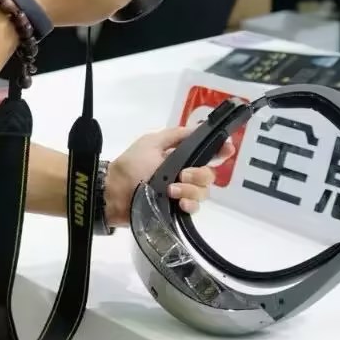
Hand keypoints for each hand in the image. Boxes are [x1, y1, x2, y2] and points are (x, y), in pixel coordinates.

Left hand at [102, 126, 232, 226]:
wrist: (113, 192)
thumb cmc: (131, 165)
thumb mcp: (151, 142)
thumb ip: (175, 135)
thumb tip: (199, 128)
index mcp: (179, 156)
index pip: (206, 153)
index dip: (220, 151)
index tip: (227, 150)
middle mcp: (184, 174)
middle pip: (209, 174)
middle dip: (200, 174)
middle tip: (183, 174)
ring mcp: (181, 193)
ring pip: (203, 192)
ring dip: (190, 189)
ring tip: (172, 190)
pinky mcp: (176, 211)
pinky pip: (194, 208)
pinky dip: (190, 204)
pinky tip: (180, 203)